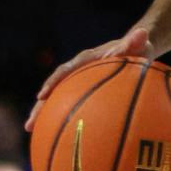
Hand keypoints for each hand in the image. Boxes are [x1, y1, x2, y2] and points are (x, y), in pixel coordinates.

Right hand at [28, 27, 151, 129]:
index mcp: (87, 59)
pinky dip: (62, 116)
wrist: (135, 48)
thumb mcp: (138, 44)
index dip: (54, 82)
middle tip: (29, 123)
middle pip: (54, 88)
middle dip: (40, 106)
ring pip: (57, 97)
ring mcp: (78, 80)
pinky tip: (56, 135)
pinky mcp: (83, 90)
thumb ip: (135, 42)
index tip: (42, 95)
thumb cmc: (137, 48)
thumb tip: (141, 34)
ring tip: (30, 130)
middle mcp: (77, 69)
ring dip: (44, 113)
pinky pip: (69, 103)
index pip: (66, 70)